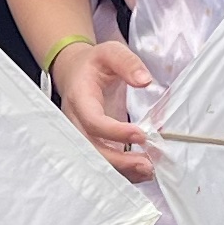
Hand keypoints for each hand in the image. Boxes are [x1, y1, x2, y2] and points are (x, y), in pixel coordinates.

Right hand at [49, 37, 158, 177]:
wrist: (75, 74)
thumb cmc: (94, 64)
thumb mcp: (110, 52)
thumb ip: (127, 63)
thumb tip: (144, 80)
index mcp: (80, 99)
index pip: (93, 122)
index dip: (115, 132)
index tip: (142, 134)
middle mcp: (76, 123)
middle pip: (92, 149)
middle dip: (119, 160)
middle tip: (147, 164)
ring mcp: (82, 136)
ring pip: (97, 161)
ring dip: (122, 170)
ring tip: (148, 170)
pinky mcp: (91, 144)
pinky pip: (103, 162)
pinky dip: (122, 171)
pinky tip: (142, 172)